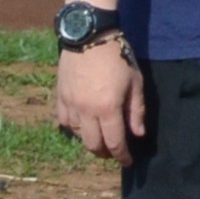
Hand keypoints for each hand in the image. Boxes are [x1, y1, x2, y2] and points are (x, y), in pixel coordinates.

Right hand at [53, 44, 144, 159]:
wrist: (90, 36)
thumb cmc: (118, 57)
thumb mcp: (135, 82)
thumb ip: (136, 111)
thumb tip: (138, 134)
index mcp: (108, 109)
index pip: (115, 142)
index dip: (122, 155)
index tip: (127, 161)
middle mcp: (86, 112)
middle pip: (93, 144)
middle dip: (104, 152)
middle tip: (113, 152)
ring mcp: (71, 106)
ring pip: (78, 135)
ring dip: (89, 140)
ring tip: (98, 136)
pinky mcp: (60, 98)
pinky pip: (65, 121)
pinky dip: (74, 128)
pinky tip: (82, 125)